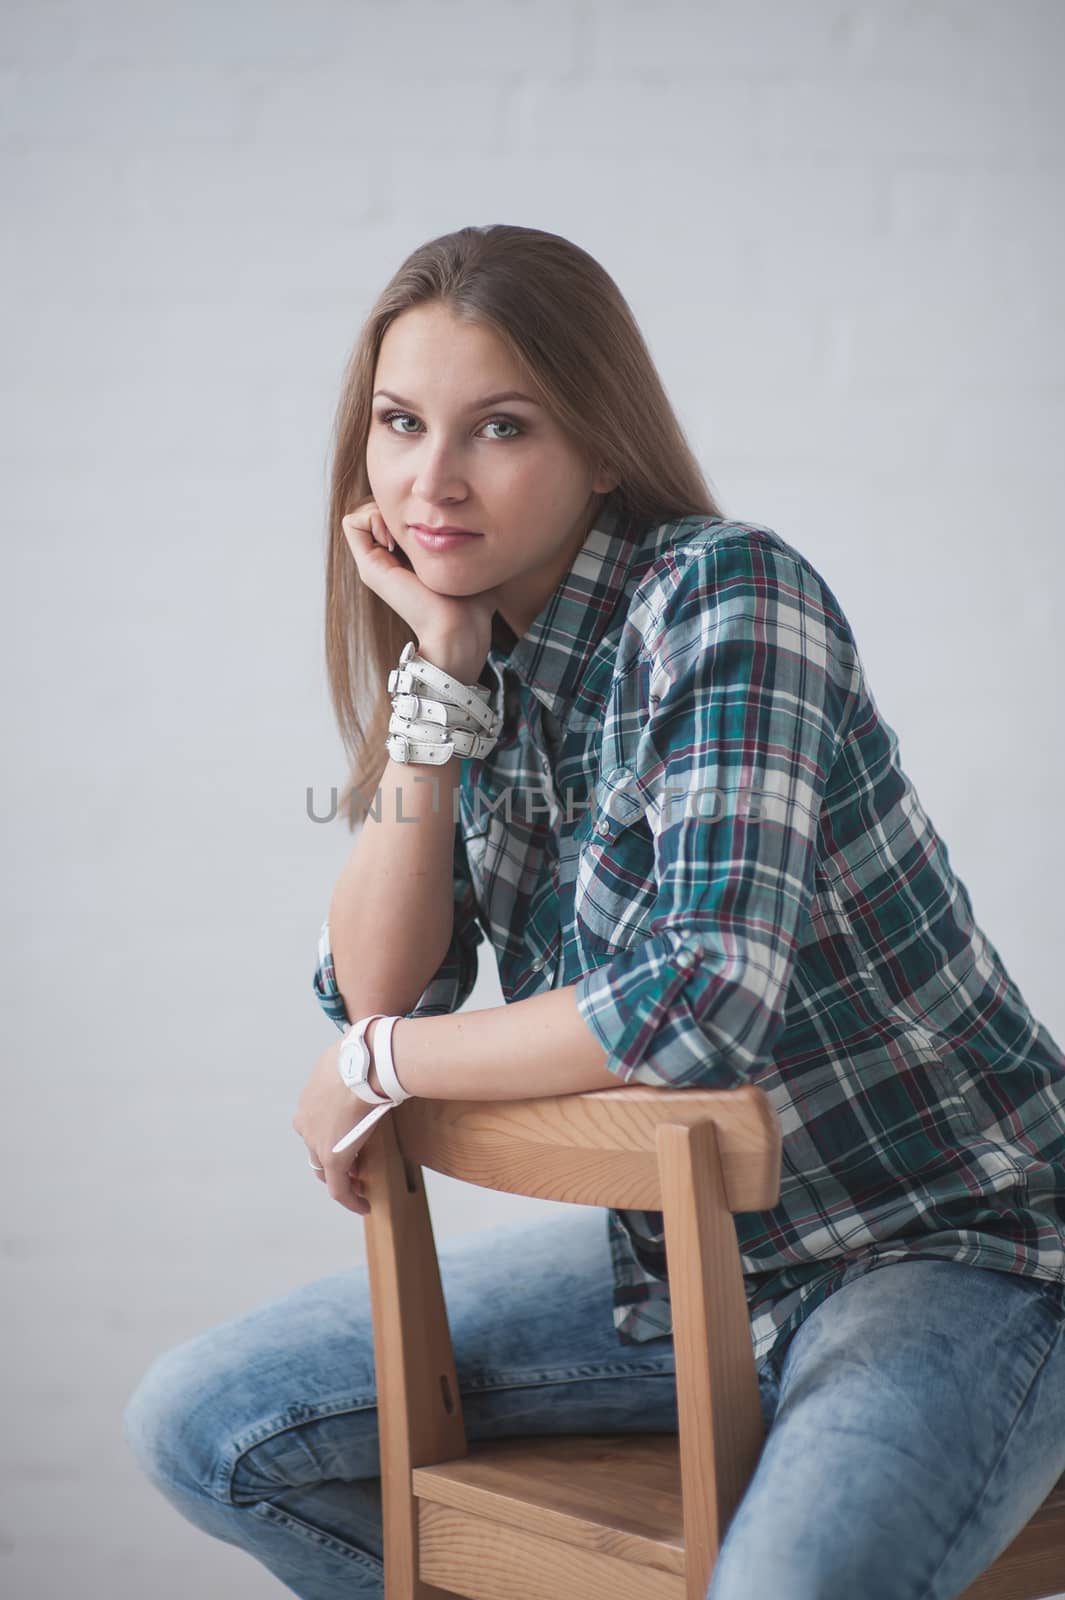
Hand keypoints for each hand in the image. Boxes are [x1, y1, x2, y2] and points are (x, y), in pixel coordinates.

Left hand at [293, 1037, 376, 1214]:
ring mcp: (317, 1143)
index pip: (314, 1129)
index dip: (328, 1140)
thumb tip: (367, 1064)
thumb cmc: (362, 1055)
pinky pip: (339, 1188)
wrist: (366, 1062)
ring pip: (326, 1171)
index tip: (343, 1144)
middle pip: (315, 1152)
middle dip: (333, 1162)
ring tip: (360, 1187)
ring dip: (342, 1179)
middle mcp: (305, 1125)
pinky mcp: (334, 1159)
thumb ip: (350, 1073)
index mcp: (307, 1103)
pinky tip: (363, 1205)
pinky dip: (350, 1199)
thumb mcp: (348, 1062)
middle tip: (354, 1168)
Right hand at [341, 497, 502, 679]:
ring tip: (404, 531)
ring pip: (361, 512)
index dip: (405, 506)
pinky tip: (394, 536)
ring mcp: (374, 564)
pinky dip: (371, 517)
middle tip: (415, 525)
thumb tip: (470, 518)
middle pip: (374, 508)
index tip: (428, 522)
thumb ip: (464, 541)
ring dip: (381, 509)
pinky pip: (352, 522)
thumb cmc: (472, 601)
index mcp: (405, 558)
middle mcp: (385, 560)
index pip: (392, 512)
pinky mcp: (369, 568)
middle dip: (393, 505)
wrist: (459, 629)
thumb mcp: (468, 559)